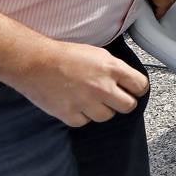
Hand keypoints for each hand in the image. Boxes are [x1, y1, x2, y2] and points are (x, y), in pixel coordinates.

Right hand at [11, 40, 148, 126]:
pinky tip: (76, 104)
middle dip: (123, 102)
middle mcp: (103, 87)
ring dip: (102, 110)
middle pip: (128, 106)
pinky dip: (81, 116)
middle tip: (115, 98)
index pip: (141, 86)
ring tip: (91, 99)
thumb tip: (127, 80)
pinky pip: (84, 122)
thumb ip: (115, 68)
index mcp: (112, 69)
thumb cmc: (64, 55)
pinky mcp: (69, 114)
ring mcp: (86, 102)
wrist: (34, 62)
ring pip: (107, 116)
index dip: (138, 89)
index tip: (133, 90)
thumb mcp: (98, 54)